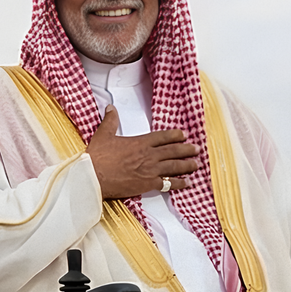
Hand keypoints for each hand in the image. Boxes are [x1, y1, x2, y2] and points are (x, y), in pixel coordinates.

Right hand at [85, 105, 201, 199]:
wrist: (93, 176)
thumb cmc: (97, 157)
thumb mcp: (103, 134)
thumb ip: (110, 121)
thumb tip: (111, 108)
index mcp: (140, 142)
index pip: (162, 137)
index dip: (175, 135)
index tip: (183, 135)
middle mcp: (149, 155)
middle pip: (173, 151)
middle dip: (187, 149)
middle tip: (197, 149)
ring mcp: (150, 170)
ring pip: (174, 166)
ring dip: (187, 165)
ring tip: (196, 164)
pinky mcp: (148, 184)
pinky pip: (168, 184)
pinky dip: (179, 183)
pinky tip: (187, 183)